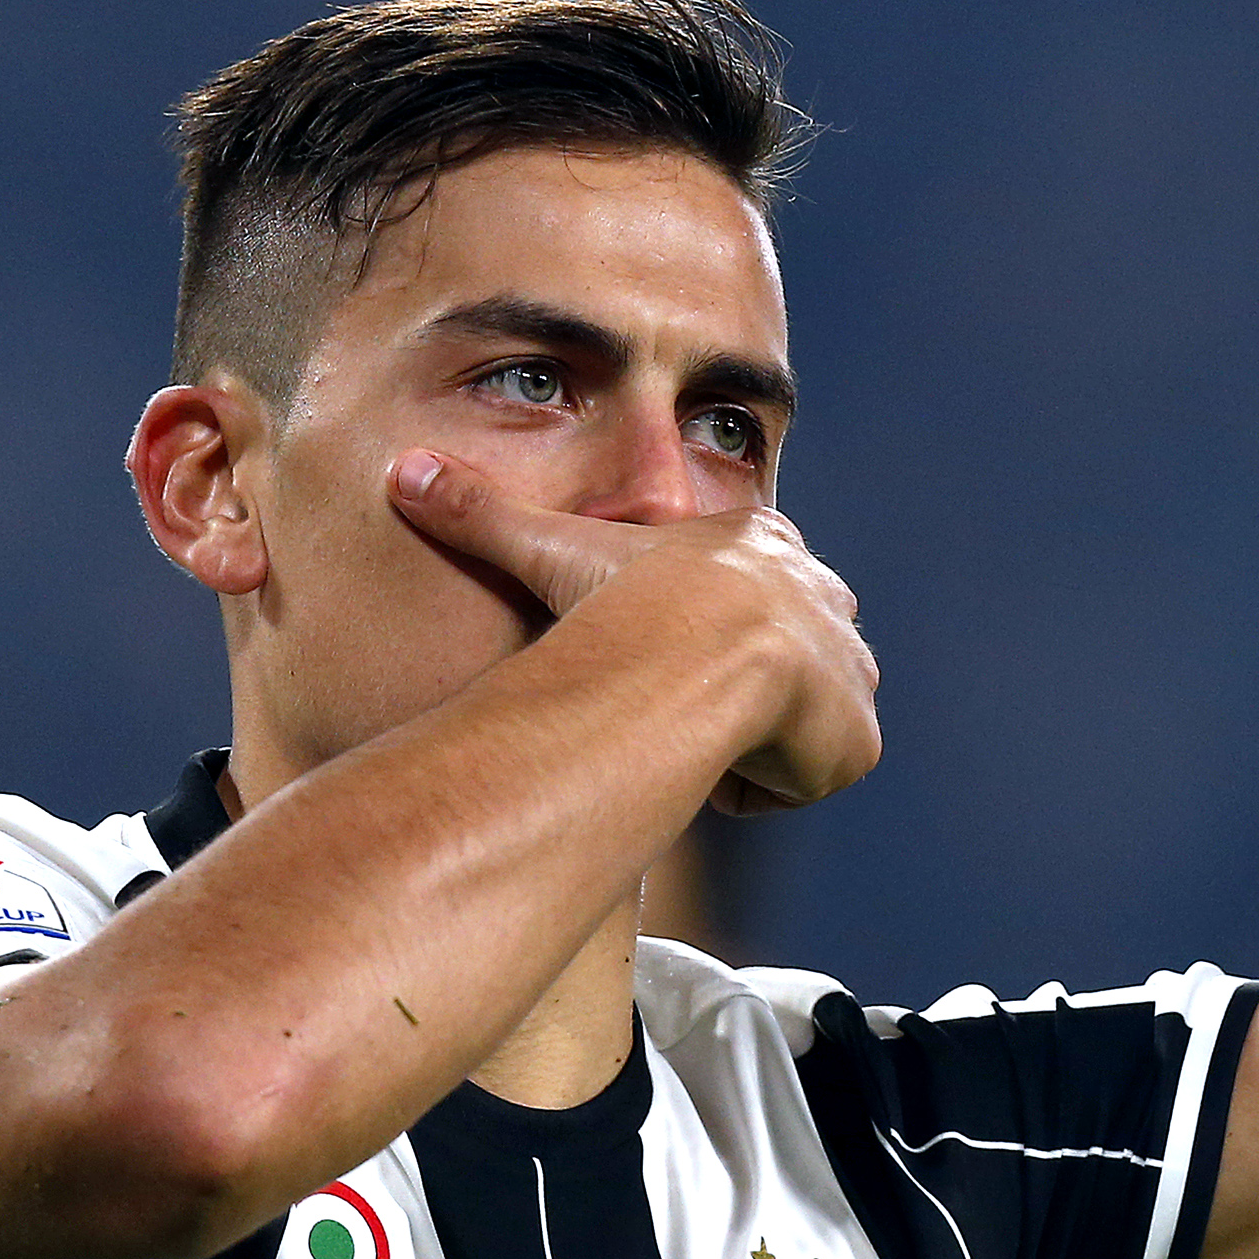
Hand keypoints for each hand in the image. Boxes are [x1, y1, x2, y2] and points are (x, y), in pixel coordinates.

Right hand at [387, 449, 881, 813]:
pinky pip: (805, 780)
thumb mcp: (550, 547)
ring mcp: (848, 671)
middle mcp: (824, 601)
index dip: (695, 637)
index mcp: (763, 547)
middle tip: (674, 701)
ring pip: (792, 725)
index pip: (742, 597)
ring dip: (743, 739)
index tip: (656, 655)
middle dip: (733, 689)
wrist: (696, 657)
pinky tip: (723, 765)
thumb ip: (482, 516)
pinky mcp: (857, 740)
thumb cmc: (623, 600)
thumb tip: (400, 472)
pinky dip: (764, 786)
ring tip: (691, 731)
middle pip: (781, 659)